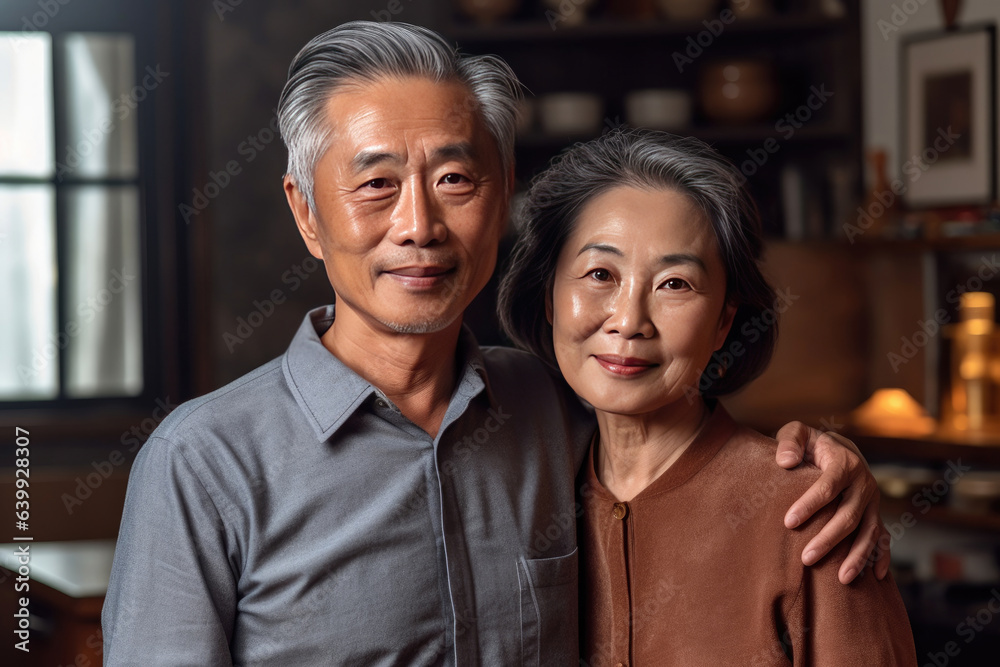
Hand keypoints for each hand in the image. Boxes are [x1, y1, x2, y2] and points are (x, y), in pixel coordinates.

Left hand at [774, 421, 888, 584]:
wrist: (837, 447)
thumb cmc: (810, 444)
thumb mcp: (798, 434)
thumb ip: (789, 442)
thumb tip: (785, 462)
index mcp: (845, 463)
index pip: (827, 487)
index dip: (809, 505)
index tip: (788, 522)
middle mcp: (865, 484)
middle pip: (848, 516)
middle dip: (829, 539)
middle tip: (806, 558)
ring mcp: (873, 502)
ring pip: (869, 532)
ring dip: (857, 557)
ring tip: (841, 579)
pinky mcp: (875, 515)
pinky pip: (884, 538)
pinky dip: (883, 557)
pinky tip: (877, 578)